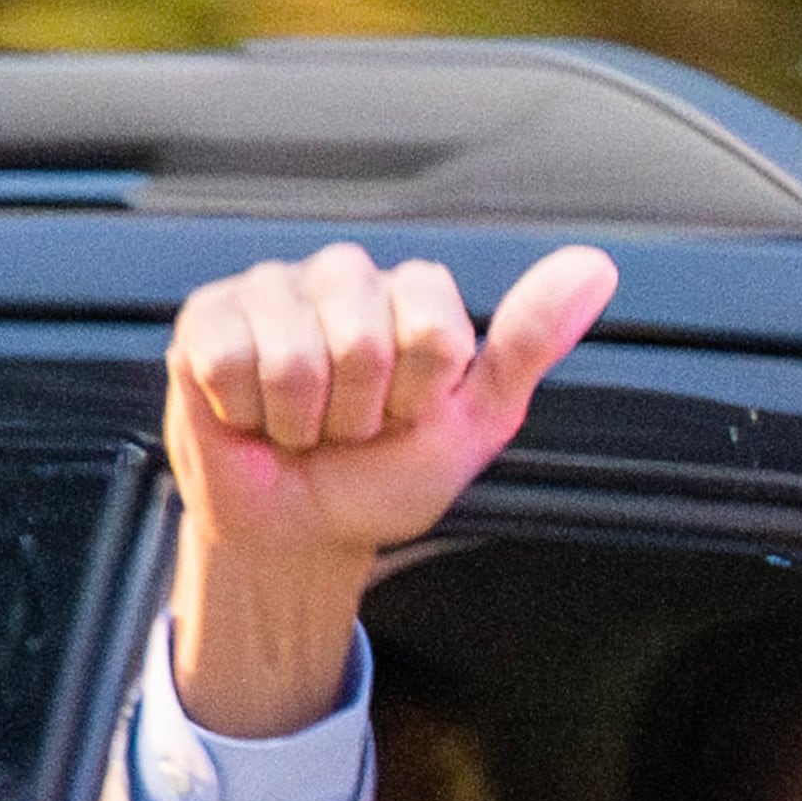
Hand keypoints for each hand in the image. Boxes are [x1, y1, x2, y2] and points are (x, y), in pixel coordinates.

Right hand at [162, 241, 618, 736]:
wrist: (300, 533)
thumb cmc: (383, 477)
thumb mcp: (473, 423)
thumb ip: (529, 344)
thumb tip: (596, 267)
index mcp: (412, 292)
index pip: (432, 325)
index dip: (419, 394)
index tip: (406, 418)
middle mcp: (344, 275)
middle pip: (362, 339)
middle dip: (358, 413)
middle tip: (347, 429)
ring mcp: (271, 289)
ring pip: (294, 356)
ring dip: (301, 422)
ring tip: (300, 426)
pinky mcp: (205, 316)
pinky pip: (229, 361)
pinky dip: (243, 414)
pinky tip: (249, 415)